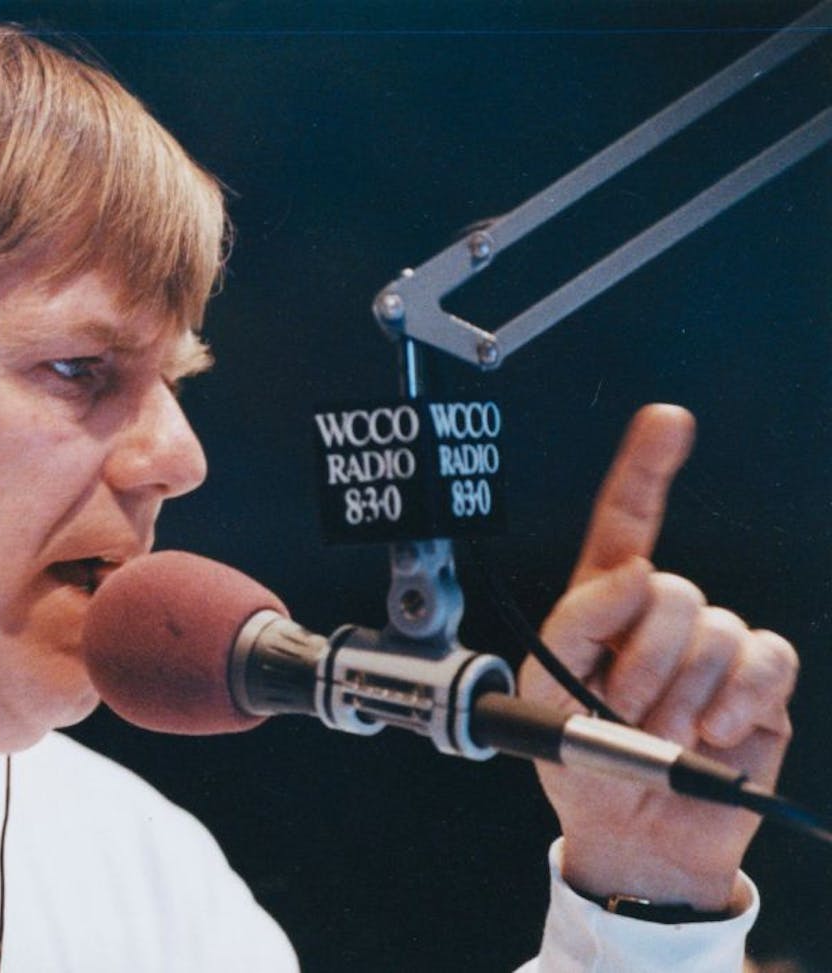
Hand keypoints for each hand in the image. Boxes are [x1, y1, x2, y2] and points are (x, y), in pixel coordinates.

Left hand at [521, 404, 797, 910]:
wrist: (633, 834)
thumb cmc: (582, 761)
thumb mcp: (545, 697)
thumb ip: (575, 625)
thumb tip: (632, 573)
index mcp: (605, 607)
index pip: (626, 525)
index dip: (646, 468)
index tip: (667, 420)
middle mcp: (664, 615)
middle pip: (668, 591)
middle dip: (639, 662)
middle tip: (622, 712)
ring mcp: (716, 646)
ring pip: (712, 629)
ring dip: (678, 696)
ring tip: (660, 735)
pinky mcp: (761, 685)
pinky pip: (765, 658)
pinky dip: (736, 698)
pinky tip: (714, 731)